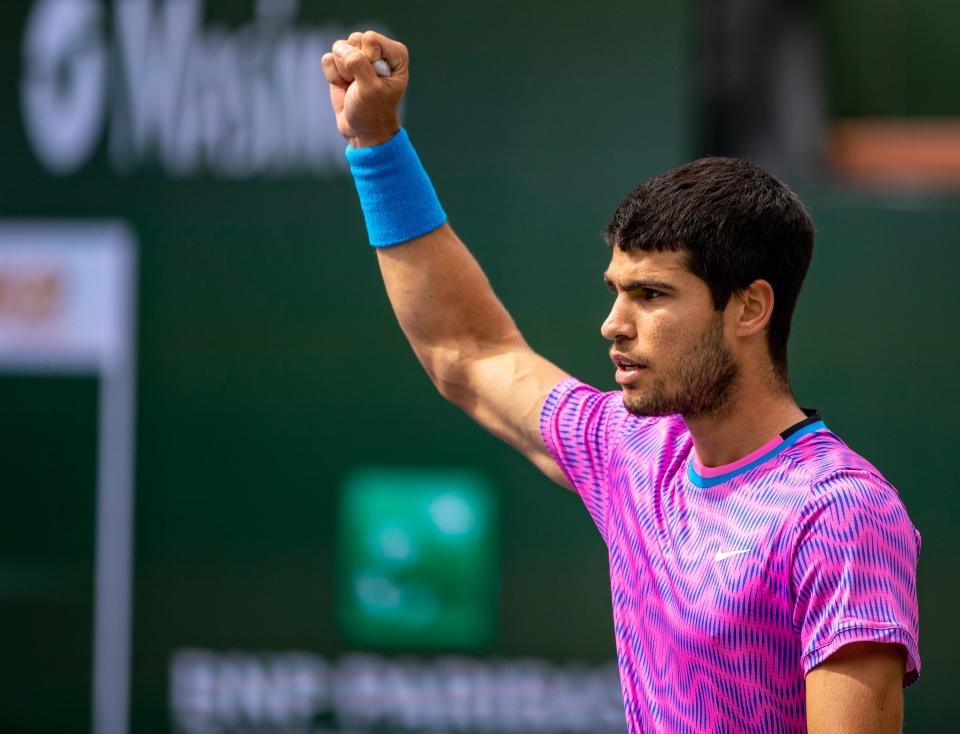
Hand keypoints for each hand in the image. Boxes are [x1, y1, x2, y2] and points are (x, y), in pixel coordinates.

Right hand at [321, 30, 407, 147]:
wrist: (362, 130)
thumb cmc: (373, 111)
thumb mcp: (370, 90)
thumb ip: (358, 64)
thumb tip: (339, 48)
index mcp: (394, 54)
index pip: (370, 39)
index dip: (367, 59)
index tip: (374, 80)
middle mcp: (377, 51)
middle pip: (354, 40)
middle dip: (353, 65)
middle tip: (362, 86)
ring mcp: (358, 56)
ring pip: (339, 48)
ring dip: (343, 72)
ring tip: (354, 87)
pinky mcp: (341, 63)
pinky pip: (328, 60)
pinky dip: (333, 76)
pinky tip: (344, 87)